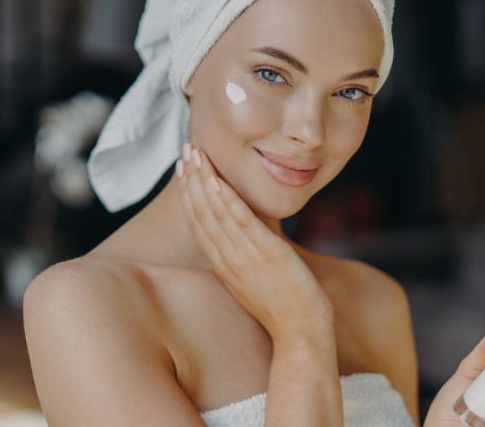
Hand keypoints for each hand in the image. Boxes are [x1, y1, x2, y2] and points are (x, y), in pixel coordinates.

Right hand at [176, 143, 333, 340]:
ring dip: (203, 180)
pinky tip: (218, 179)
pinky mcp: (265, 253)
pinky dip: (226, 198)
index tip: (184, 171)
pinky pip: (240, 221)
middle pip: (201, 213)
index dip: (189, 195)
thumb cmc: (284, 307)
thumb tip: (250, 228)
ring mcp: (243, 256)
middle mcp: (227, 260)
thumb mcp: (255, 279)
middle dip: (192, 180)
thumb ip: (248, 253)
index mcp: (223, 266)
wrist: (300, 333)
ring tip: (196, 154)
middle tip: (186, 151)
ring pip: (215, 213)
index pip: (198, 224)